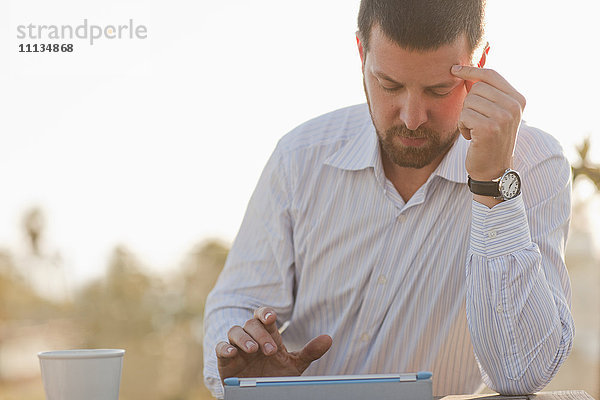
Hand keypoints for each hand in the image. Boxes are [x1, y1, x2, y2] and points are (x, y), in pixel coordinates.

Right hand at [216, 307, 331, 383]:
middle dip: (261, 334)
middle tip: (271, 350)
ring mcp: (237, 348)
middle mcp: (251, 338)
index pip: (264, 316)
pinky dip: (224, 348)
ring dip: (244, 339)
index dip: (266, 313)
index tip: (272, 317)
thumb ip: (310, 352)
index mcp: (267, 335)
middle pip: (251, 324)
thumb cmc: (275, 376)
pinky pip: (220, 348)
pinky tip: (232, 353)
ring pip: (234, 331)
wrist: (260, 395)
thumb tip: (329, 339)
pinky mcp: (225, 360)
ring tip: (253, 350)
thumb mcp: (294, 364)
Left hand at [451, 65, 525, 180]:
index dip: (471, 70)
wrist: (494, 170)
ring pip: (468, 101)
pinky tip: (472, 137)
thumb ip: (489, 92)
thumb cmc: (490, 139)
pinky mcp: (490, 128)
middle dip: (469, 104)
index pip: (491, 75)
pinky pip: (464, 116)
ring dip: (465, 117)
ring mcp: (504, 117)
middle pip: (476, 88)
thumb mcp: (496, 112)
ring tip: (476, 130)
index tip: (454, 70)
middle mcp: (514, 106)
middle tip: (476, 121)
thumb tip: (468, 70)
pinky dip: (462, 127)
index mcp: (518, 99)